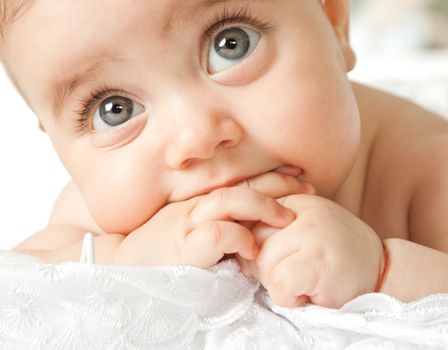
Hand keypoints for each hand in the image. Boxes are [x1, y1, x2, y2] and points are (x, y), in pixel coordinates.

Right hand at [113, 171, 313, 266]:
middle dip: (278, 182)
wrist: (124, 264)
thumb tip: (254, 225)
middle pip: (242, 184)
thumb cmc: (161, 249)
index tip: (299, 174)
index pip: (241, 180)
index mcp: (201, 200)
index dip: (272, 175)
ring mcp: (190, 223)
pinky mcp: (186, 247)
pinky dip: (240, 239)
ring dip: (264, 206)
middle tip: (307, 187)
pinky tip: (253, 249)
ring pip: (231, 200)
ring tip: (288, 218)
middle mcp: (197, 206)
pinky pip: (219, 234)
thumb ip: (218, 221)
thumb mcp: (190, 228)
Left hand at [244, 194, 383, 308]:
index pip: (248, 215)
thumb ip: (273, 226)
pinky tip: (308, 293)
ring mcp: (313, 233)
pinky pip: (279, 283)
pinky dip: (289, 298)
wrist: (383, 272)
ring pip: (263, 263)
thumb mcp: (305, 228)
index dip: (252, 245)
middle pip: (251, 240)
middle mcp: (303, 210)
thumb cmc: (337, 256)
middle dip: (262, 266)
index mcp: (296, 199)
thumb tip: (232, 239)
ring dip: (277, 284)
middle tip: (291, 275)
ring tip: (304, 282)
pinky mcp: (319, 261)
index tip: (272, 258)